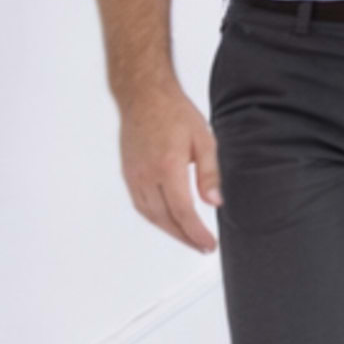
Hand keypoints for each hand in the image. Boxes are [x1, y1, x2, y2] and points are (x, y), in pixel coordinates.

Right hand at [117, 81, 221, 252]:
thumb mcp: (204, 139)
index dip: (196, 232)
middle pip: (165, 219)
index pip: (183, 211)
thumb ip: (210, 173)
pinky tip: (168, 221)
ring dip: (169, 231)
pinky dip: (155, 218)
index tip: (208, 244)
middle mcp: (147, 176)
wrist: (144, 97)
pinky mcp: (128, 174)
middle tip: (202, 247)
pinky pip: (140, 204)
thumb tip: (215, 202)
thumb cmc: (176, 113)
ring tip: (188, 238)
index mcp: (168, 167)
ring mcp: (134, 176)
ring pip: (150, 215)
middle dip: (185, 237)